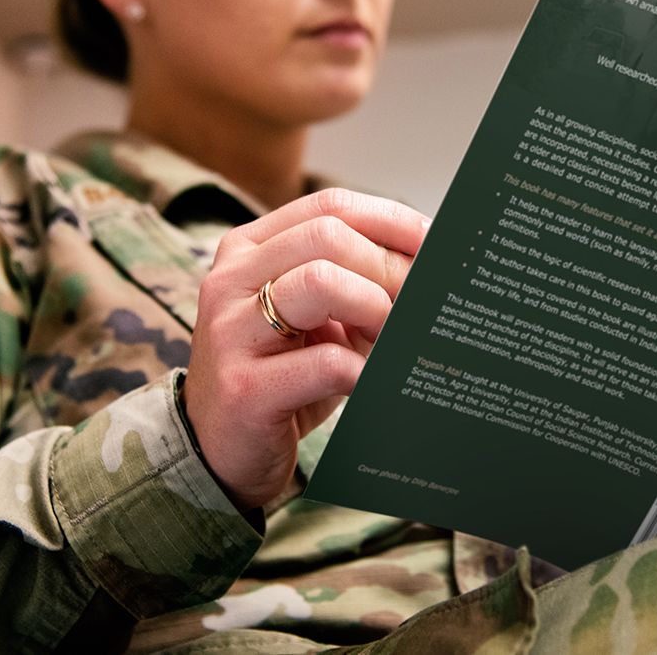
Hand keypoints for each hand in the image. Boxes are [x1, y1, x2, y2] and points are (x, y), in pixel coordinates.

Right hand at [179, 188, 429, 512]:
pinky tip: (373, 381)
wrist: (220, 450)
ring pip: (319, 281)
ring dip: (375, 307)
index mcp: (249, 249)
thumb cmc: (280, 374)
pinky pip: (326, 363)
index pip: (329, 206)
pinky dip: (365, 370)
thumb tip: (430, 264)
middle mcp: (231, 279)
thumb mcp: (313, 316)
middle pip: (327, 236)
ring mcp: (231, 332)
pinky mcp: (244, 388)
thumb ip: (354, 282)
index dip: (391, 220)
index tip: (435, 243)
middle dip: (388, 266)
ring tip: (391, 339)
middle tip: (420, 300)